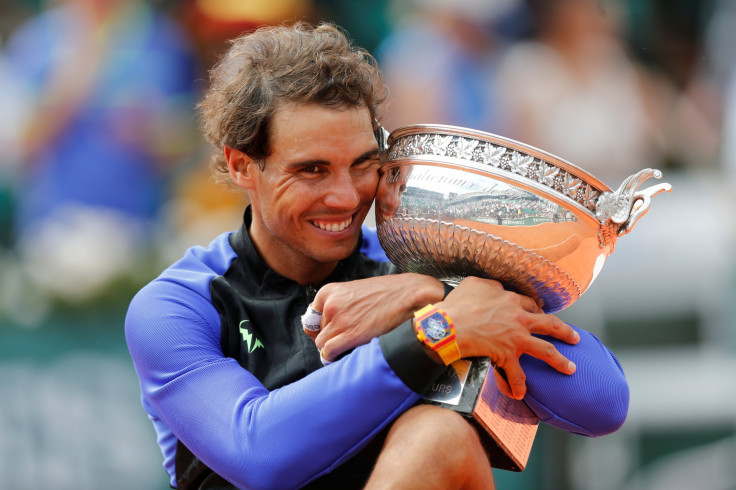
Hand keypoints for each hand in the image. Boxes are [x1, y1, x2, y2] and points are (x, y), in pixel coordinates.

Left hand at [306, 274, 444, 361]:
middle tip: (345, 338)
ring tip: (348, 347)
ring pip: (321, 343)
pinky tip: (344, 354)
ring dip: (332, 348)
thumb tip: (328, 325)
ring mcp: (339, 320)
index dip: (321, 327)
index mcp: (329, 291)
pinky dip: (333, 356)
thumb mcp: (355, 291)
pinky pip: (328, 351)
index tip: (331, 332)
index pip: (311, 316)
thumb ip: (339, 304)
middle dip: (329, 337)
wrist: (409, 294)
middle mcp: (330, 304)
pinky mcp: (350, 334)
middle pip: (316, 331)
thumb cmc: (386, 293)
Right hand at [437, 277, 578, 399]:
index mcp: (511, 300)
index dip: (538, 310)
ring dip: (560, 361)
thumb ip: (489, 285)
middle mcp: (519, 318)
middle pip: (549, 325)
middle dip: (564, 332)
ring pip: (546, 351)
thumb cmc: (458, 305)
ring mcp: (516, 338)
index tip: (541, 315)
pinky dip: (518, 386)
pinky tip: (520, 394)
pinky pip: (517, 374)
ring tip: (570, 369)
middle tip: (574, 338)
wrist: (448, 326)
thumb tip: (494, 289)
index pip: (531, 304)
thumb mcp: (474, 284)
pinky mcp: (507, 355)